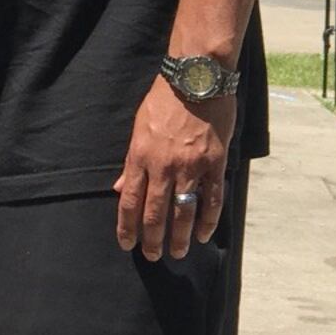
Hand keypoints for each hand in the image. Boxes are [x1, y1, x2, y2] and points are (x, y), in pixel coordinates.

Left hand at [115, 77, 236, 260]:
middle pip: (155, 213)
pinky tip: (203, 235)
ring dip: (179, 237)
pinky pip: (211, 199)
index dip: (127, 227)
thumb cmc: (164, 100)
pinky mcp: (214, 163)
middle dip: (152, 239)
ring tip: (177, 252)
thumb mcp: (138, 128)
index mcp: (140, 157)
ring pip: (183, 211)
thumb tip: (121, 188)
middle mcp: (163, 166)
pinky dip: (208, 220)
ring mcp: (191, 166)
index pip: (129, 202)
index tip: (127, 244)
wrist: (196, 79)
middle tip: (153, 256)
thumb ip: (131, 162)